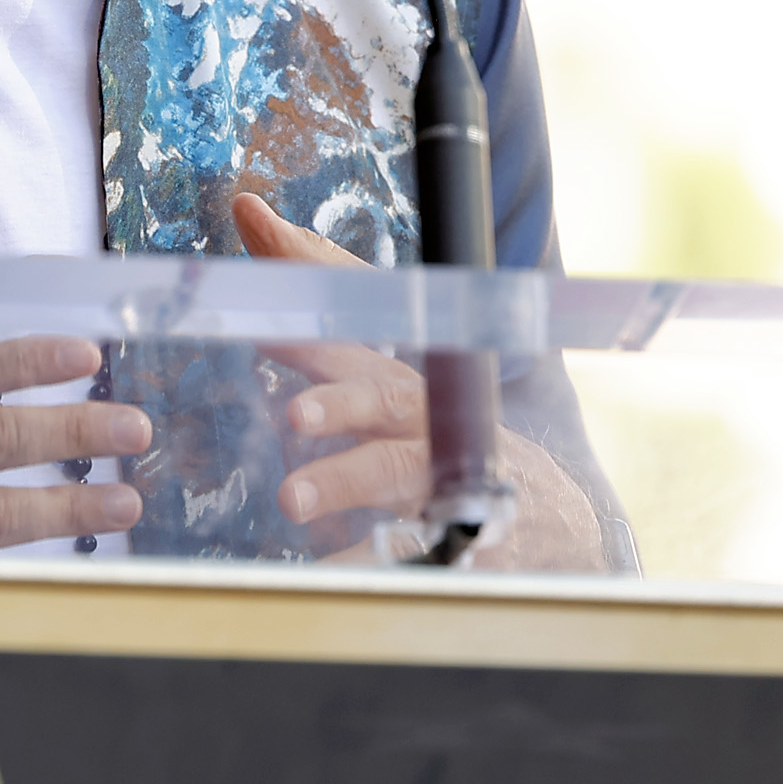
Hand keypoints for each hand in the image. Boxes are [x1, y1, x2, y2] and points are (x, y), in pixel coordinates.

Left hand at [233, 194, 610, 571]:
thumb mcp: (366, 365)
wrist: (536, 512)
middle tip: (292, 415)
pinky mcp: (458, 530)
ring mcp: (442, 472)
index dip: (306, 303)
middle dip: (337, 402)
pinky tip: (326, 575)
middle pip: (382, 396)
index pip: (348, 327)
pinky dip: (368, 562)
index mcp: (392, 372)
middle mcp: (420, 414)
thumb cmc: (424, 426)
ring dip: (346, 481)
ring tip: (292, 501)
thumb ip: (306, 292)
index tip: (259, 291)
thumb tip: (246, 208)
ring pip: (396, 471)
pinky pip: (410, 549)